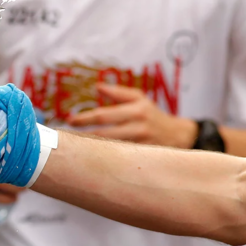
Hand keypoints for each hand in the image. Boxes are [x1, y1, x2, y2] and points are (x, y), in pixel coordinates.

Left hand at [67, 83, 197, 147]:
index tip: (69, 121)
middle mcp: (139, 127)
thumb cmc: (152, 115)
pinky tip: (91, 158)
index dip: (85, 119)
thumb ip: (118, 93)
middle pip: (104, 134)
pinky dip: (104, 158)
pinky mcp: (143, 159)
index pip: (104, 115)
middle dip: (83, 135)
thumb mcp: (139, 99)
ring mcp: (141, 145)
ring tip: (74, 148)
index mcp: (136, 110)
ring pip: (110, 148)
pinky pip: (119, 159)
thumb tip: (97, 86)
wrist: (179, 136)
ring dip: (90, 148)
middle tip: (66, 138)